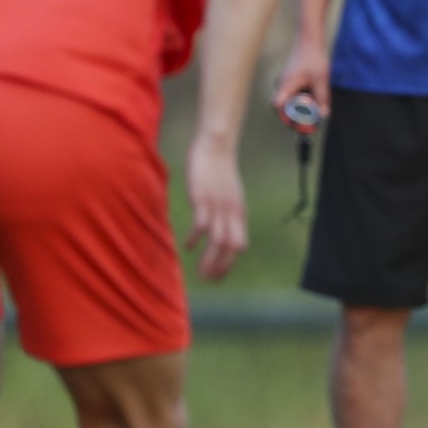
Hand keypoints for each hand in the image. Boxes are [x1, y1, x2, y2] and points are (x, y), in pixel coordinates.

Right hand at [184, 133, 246, 280]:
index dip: (228, 263)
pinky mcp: (203, 199)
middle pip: (231, 249)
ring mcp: (218, 207)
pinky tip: (189, 246)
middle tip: (208, 281)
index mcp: (238, 214)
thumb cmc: (220, 172)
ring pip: (219, 241)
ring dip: (210, 261)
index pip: (239, 246)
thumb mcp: (230, 196)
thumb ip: (229, 214)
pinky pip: (202, 223)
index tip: (217, 277)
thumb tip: (225, 230)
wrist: (217, 146)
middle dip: (220, 268)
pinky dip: (197, 238)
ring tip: (200, 274)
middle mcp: (231, 213)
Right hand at [271, 40, 330, 117]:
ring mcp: (284, 82)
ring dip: (299, 106)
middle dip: (295, 115)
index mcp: (286, 85)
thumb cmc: (314, 58)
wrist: (310, 41)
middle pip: (283, 106)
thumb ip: (322, 98)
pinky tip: (313, 93)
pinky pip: (292, 93)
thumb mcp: (321, 80)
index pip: (278, 106)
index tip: (298, 124)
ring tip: (314, 103)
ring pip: (289, 100)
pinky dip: (301, 98)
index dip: (286, 117)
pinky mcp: (290, 79)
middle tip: (309, 121)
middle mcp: (282, 84)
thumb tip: (324, 115)